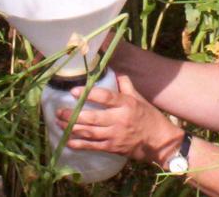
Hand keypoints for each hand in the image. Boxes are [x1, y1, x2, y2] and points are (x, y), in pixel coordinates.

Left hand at [55, 73, 183, 165]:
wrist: (159, 142)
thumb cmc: (149, 117)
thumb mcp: (140, 98)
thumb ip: (126, 85)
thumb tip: (115, 71)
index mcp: (126, 104)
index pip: (105, 97)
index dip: (88, 94)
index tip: (73, 91)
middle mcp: (119, 119)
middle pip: (92, 117)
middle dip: (73, 115)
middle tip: (59, 111)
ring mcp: (115, 135)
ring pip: (89, 132)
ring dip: (72, 128)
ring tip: (59, 123)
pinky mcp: (112, 148)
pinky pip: (92, 146)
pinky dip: (78, 145)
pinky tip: (67, 141)